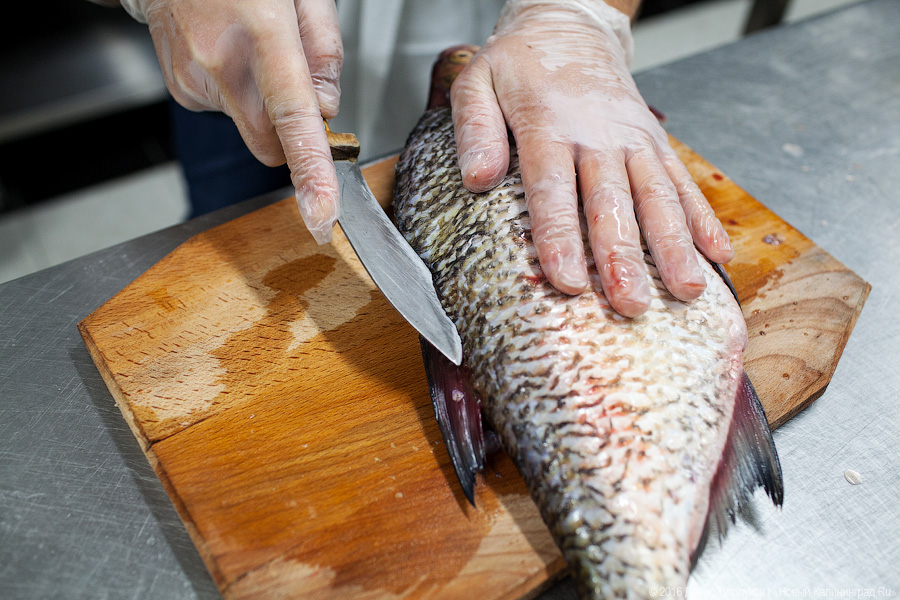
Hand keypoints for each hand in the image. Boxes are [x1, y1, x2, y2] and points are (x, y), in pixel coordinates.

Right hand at [120, 0, 342, 242]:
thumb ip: (325, 49)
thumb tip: (326, 107)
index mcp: (262, 33)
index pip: (291, 117)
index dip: (310, 172)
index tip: (321, 214)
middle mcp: (222, 62)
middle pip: (271, 143)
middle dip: (290, 133)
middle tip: (295, 87)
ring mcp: (194, 80)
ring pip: (251, 127)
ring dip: (262, 103)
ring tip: (251, 50)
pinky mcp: (181, 91)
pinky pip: (228, 112)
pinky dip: (239, 95)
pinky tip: (230, 56)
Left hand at [450, 0, 733, 316]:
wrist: (569, 28)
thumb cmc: (518, 66)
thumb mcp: (477, 83)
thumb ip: (476, 130)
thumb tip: (477, 179)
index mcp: (548, 125)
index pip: (553, 188)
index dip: (560, 237)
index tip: (568, 281)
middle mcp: (597, 135)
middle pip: (613, 201)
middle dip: (623, 257)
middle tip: (631, 304)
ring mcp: (632, 140)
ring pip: (656, 196)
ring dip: (673, 246)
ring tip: (687, 291)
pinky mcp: (654, 143)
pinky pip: (682, 182)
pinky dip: (702, 218)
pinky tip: (717, 255)